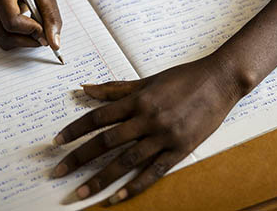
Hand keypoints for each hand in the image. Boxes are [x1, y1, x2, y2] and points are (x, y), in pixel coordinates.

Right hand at [0, 0, 61, 50]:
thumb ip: (51, 16)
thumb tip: (54, 43)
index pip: (12, 21)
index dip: (32, 29)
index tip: (48, 28)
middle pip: (5, 34)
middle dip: (28, 38)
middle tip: (47, 34)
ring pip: (3, 39)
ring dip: (24, 40)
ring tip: (40, 28)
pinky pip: (3, 36)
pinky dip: (20, 37)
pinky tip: (32, 26)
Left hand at [52, 57, 241, 203]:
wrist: (219, 80)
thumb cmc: (183, 77)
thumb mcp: (149, 80)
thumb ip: (116, 88)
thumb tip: (85, 88)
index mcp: (139, 99)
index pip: (99, 117)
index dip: (75, 130)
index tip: (57, 142)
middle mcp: (148, 117)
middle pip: (106, 142)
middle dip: (79, 158)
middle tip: (57, 172)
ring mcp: (164, 135)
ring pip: (126, 161)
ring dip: (100, 179)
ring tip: (80, 193)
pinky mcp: (180, 149)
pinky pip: (153, 171)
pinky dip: (134, 187)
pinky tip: (117, 198)